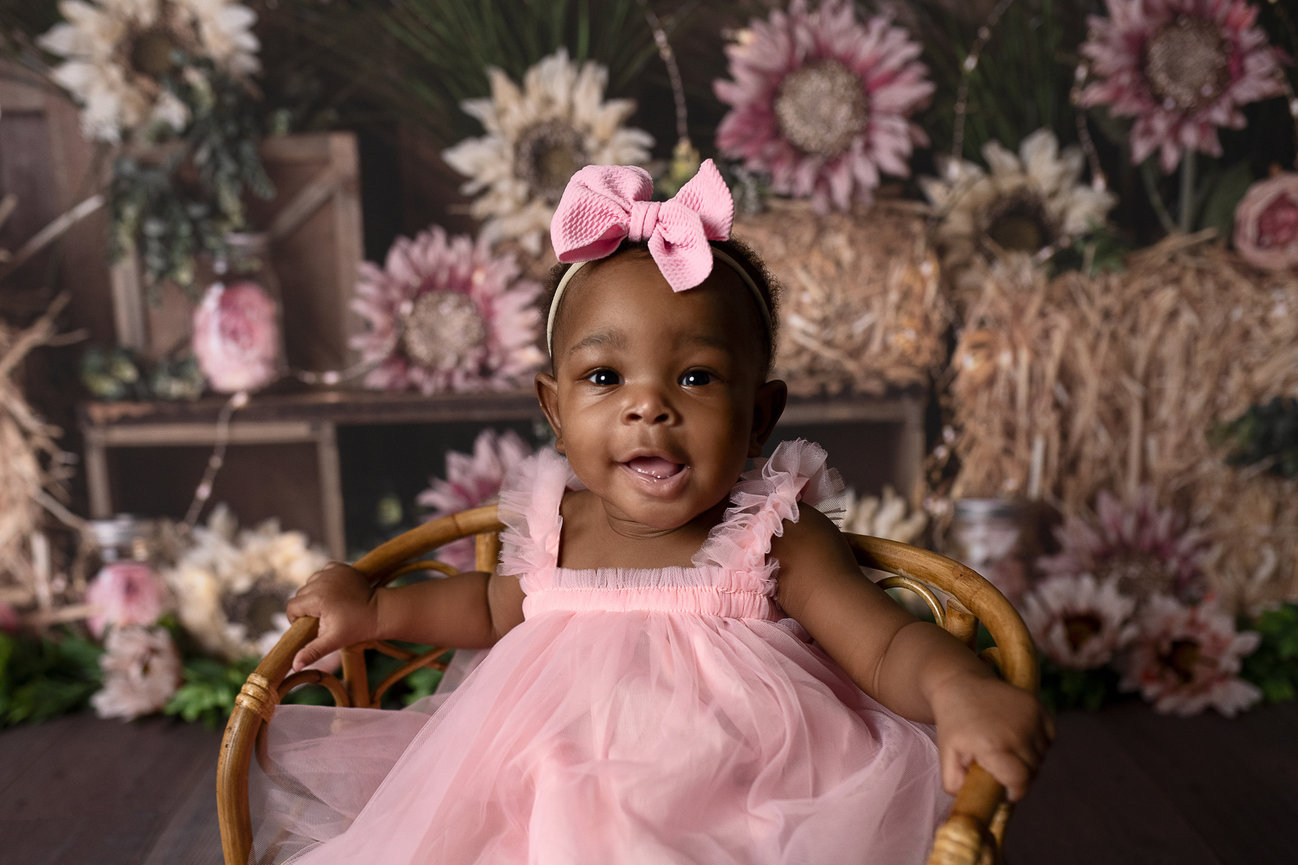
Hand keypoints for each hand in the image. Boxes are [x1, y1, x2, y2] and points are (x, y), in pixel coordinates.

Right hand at [286, 562, 378, 671]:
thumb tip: (294, 666)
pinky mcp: (340, 567)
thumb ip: (312, 651)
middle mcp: (321, 581)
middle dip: (307, 607)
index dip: (297, 619)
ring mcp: (331, 572)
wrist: (379, 611)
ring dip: (315, 593)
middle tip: (324, 617)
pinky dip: (325, 581)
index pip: (292, 607)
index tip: (311, 625)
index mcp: (316, 598)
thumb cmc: (356, 627)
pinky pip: (323, 573)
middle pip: (300, 595)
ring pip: (310, 583)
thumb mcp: (333, 641)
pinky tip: (335, 592)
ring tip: (330, 605)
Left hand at [930, 674, 1052, 801]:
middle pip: (1032, 771)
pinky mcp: (1038, 707)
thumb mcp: (946, 755)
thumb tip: (974, 801)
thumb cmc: (953, 723)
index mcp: (992, 746)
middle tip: (1000, 768)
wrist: (960, 683)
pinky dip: (1039, 743)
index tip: (1003, 790)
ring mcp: (1030, 718)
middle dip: (1019, 777)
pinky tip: (1018, 737)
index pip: (1020, 782)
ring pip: (1042, 756)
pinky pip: (1049, 738)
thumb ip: (954, 784)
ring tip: (1006, 750)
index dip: (1013, 792)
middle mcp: (1016, 732)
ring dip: (1028, 759)